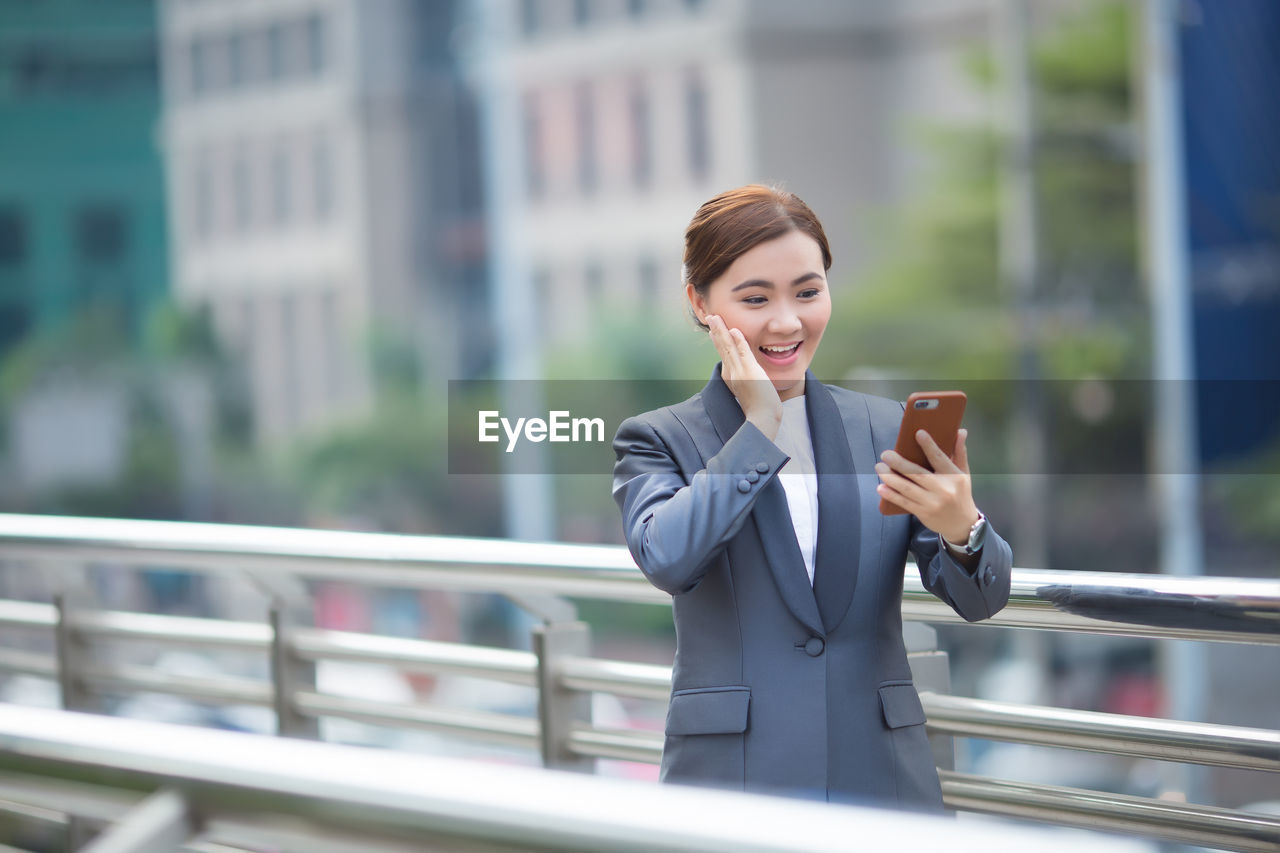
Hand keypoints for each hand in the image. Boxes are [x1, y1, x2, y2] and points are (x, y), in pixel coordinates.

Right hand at [705, 314, 781, 439]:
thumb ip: (747, 380)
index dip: (718, 340)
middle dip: (716, 331)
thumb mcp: (749, 391)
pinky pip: (743, 352)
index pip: (724, 354)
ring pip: (728, 347)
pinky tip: (733, 330)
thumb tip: (747, 374)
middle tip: (710, 317)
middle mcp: (732, 373)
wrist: (762, 420)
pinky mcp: (750, 372)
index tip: (714, 329)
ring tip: (715, 318)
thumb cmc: (760, 408)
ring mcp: (739, 372)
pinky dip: (738, 341)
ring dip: (721, 331)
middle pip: (722, 348)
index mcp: (731, 376)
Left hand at [875, 428, 979, 542]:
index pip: (940, 458)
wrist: (962, 524)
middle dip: (899, 463)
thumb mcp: (963, 473)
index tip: (918, 433)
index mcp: (954, 477)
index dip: (929, 445)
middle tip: (885, 454)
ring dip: (890, 477)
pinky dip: (891, 495)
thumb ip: (959, 452)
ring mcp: (932, 503)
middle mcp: (944, 490)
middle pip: (917, 474)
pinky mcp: (923, 513)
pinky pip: (904, 502)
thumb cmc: (960, 493)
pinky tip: (881, 487)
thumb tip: (960, 430)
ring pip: (907, 488)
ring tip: (879, 467)